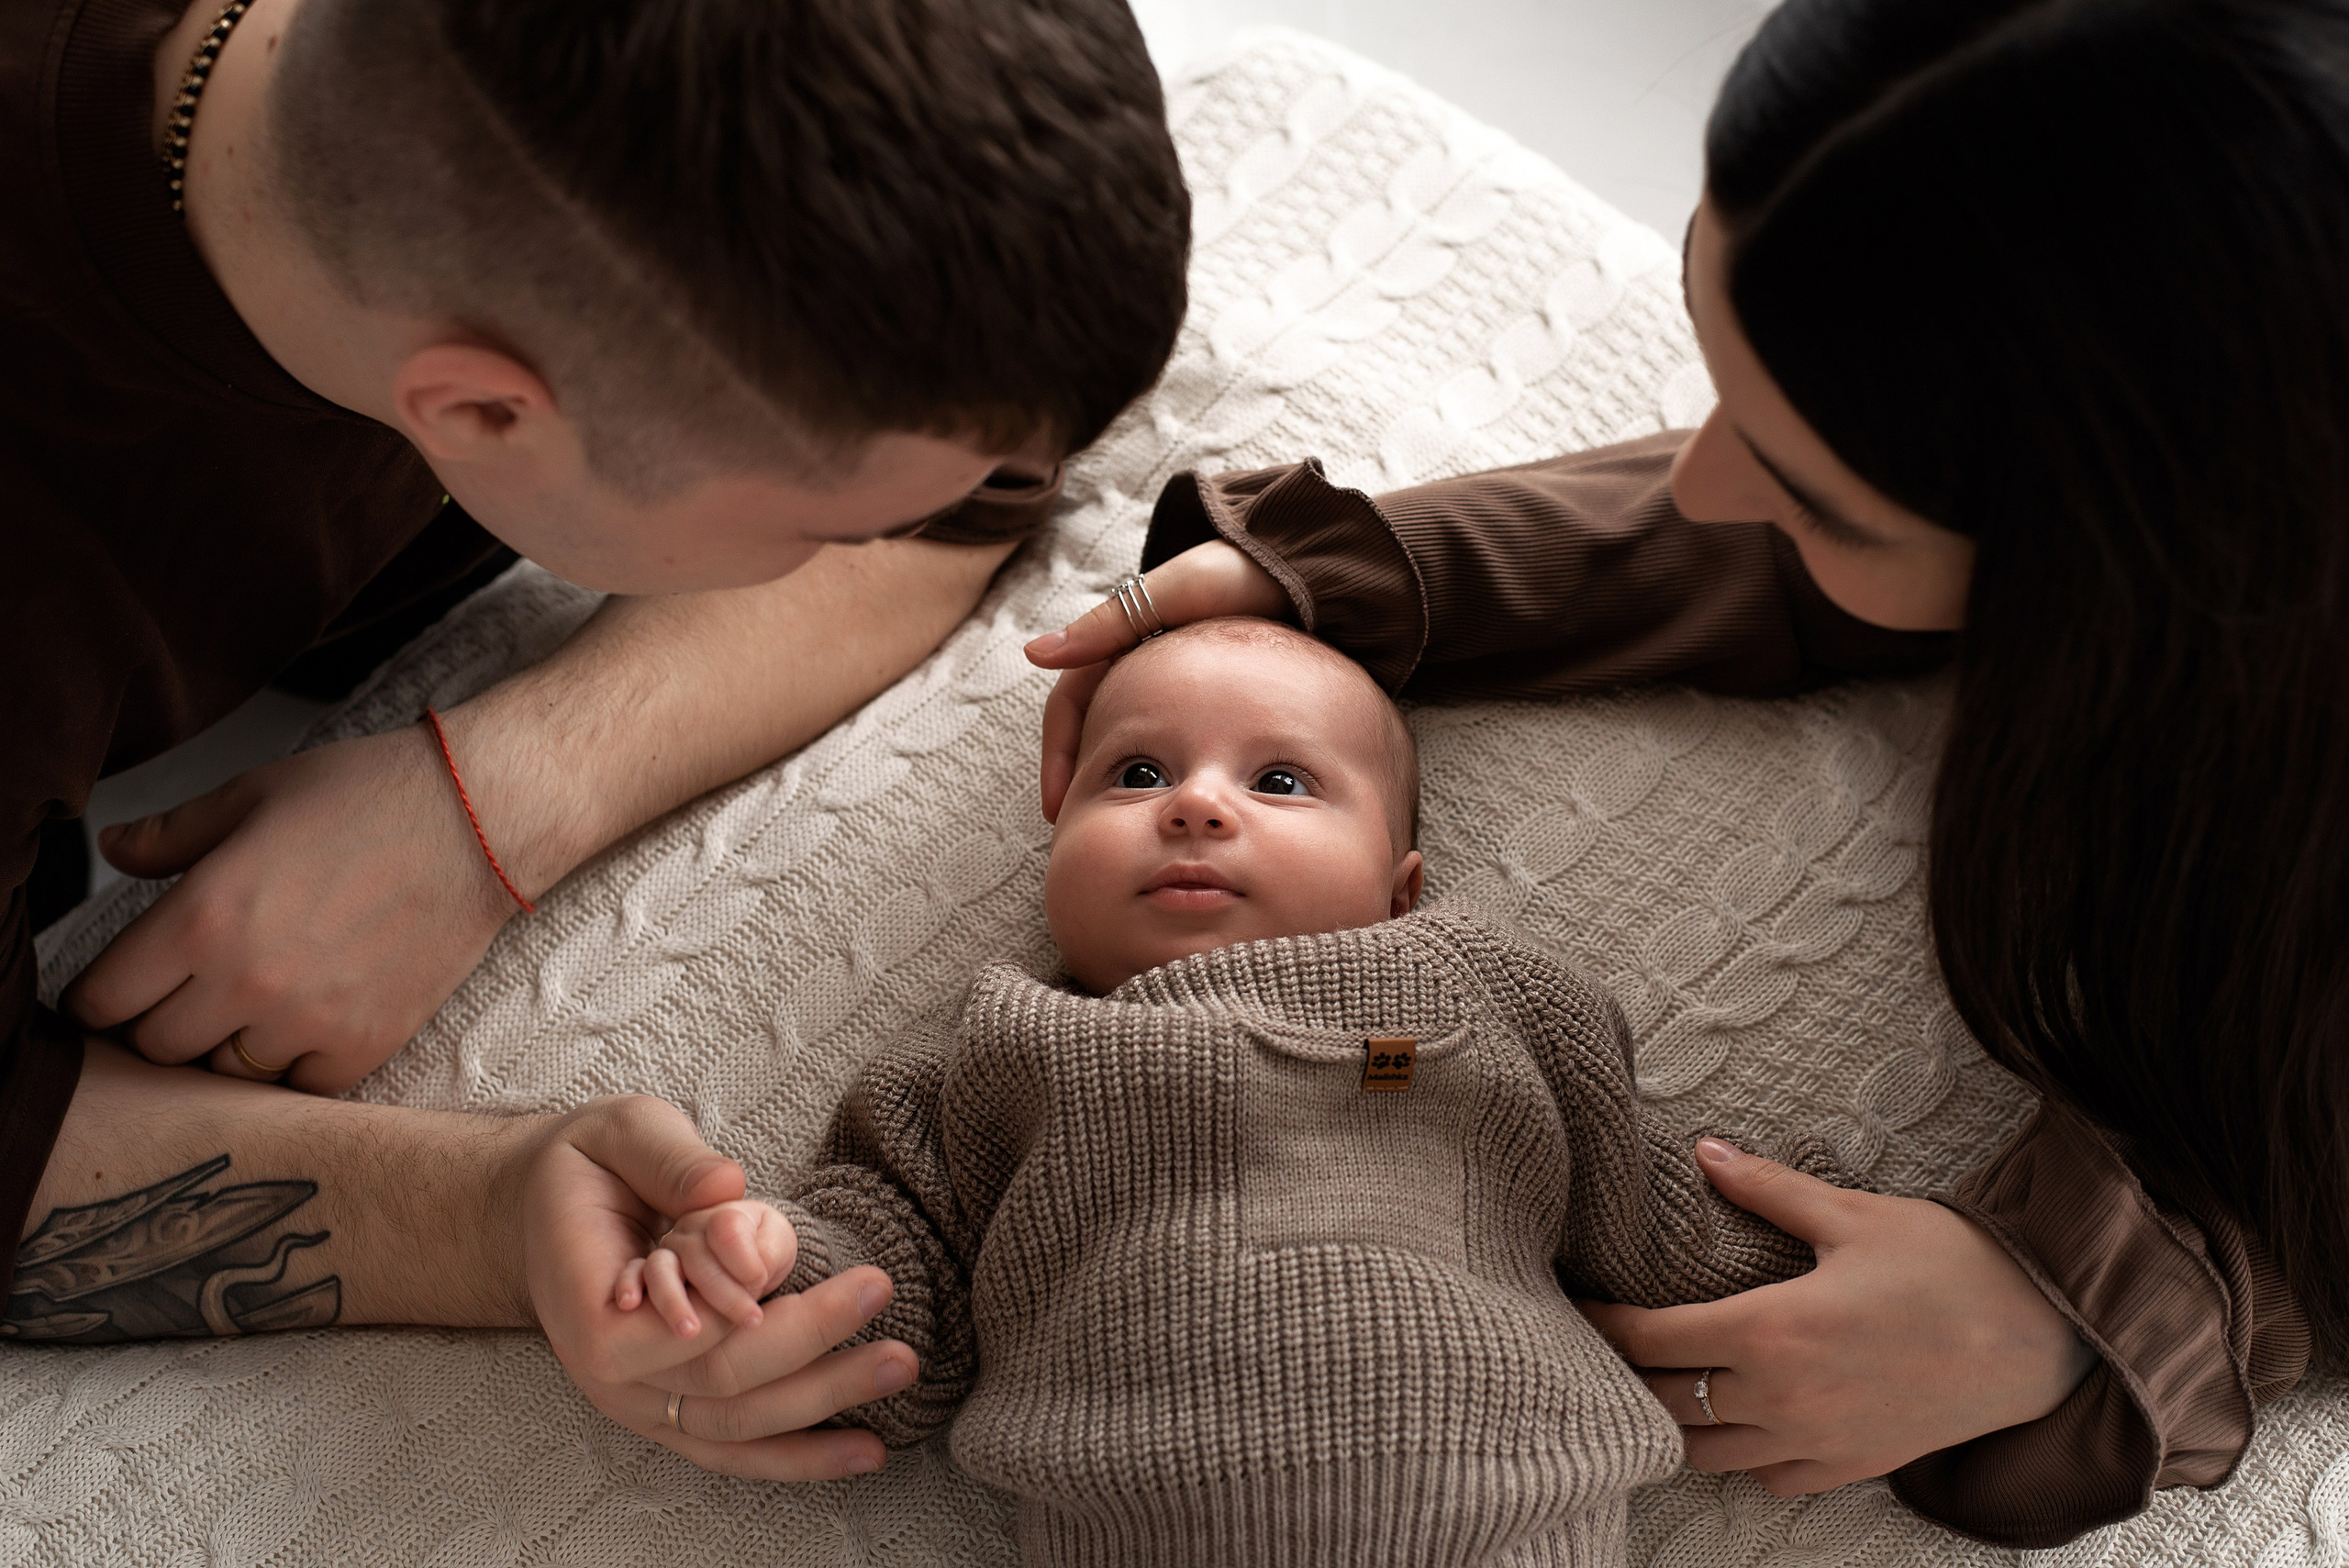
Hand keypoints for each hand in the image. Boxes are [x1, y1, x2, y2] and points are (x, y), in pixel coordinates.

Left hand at [63, 715, 539, 1093]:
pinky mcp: (365, 1043)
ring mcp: (308, 1021)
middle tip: (190, 990)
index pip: (105, 999)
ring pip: (226, 1073)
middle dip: (162, 1020)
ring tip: (257, 1003)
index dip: (102, 995)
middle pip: (157, 1048)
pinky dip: (298, 1063)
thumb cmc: (368, 795)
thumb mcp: (253, 795)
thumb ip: (172, 834)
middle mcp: (246, 981)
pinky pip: (300, 1088)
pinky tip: (310, 1020)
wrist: (480, 820)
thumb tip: (115, 849)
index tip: (120, 988)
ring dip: (231, 1043)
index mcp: (202, 916)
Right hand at [525, 1098, 915, 1480]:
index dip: (763, 1314)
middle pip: (724, 1385)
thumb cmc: (584, 1169)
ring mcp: (637, 1404)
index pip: (687, 1333)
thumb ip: (670, 1159)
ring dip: (823, 1409)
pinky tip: (864, 1449)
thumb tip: (728, 1189)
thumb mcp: (618, 1133)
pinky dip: (796, 1456)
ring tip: (901, 1371)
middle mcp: (610, 1375)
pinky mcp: (666, 1414)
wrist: (533, 1216)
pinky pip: (732, 1448)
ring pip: (736, 1430)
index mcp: (591, 1308)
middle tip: (890, 1300)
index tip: (842, 1280)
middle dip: (817, 1350)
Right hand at [1022, 539, 1286, 820]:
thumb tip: (1035, 654)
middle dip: (1084, 780)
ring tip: (1122, 829)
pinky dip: (1168, 776)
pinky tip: (1173, 807)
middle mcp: (1142, 667)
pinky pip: (1180, 745)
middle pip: (1096, 731)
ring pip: (1135, 742)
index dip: (1060, 756)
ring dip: (1122, 782)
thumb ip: (1108, 624)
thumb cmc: (1238, 573)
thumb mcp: (1172, 593)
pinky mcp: (1215, 703)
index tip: (1059, 805)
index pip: (1072, 705)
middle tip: (1081, 830)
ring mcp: (1178, 688)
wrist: (1309, 573)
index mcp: (1121, 641)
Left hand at [1581, 1139, 2097, 1496]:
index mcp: (1772, 1330)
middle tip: (1597, 1343)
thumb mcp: (1852, 1214)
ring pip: (1704, 1454)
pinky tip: (1727, 1422)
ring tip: (1648, 1384)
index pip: (1651, 1340)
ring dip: (1668, 1421)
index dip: (1602, 1324)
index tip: (1576, 1303)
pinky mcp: (1849, 1467)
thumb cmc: (1950, 1266)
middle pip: (1663, 1402)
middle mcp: (1783, 1398)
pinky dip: (1733, 1458)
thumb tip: (1703, 1151)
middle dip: (1621, 1374)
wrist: (2044, 1337)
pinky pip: (1765, 1480)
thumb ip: (1767, 1189)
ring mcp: (1815, 1442)